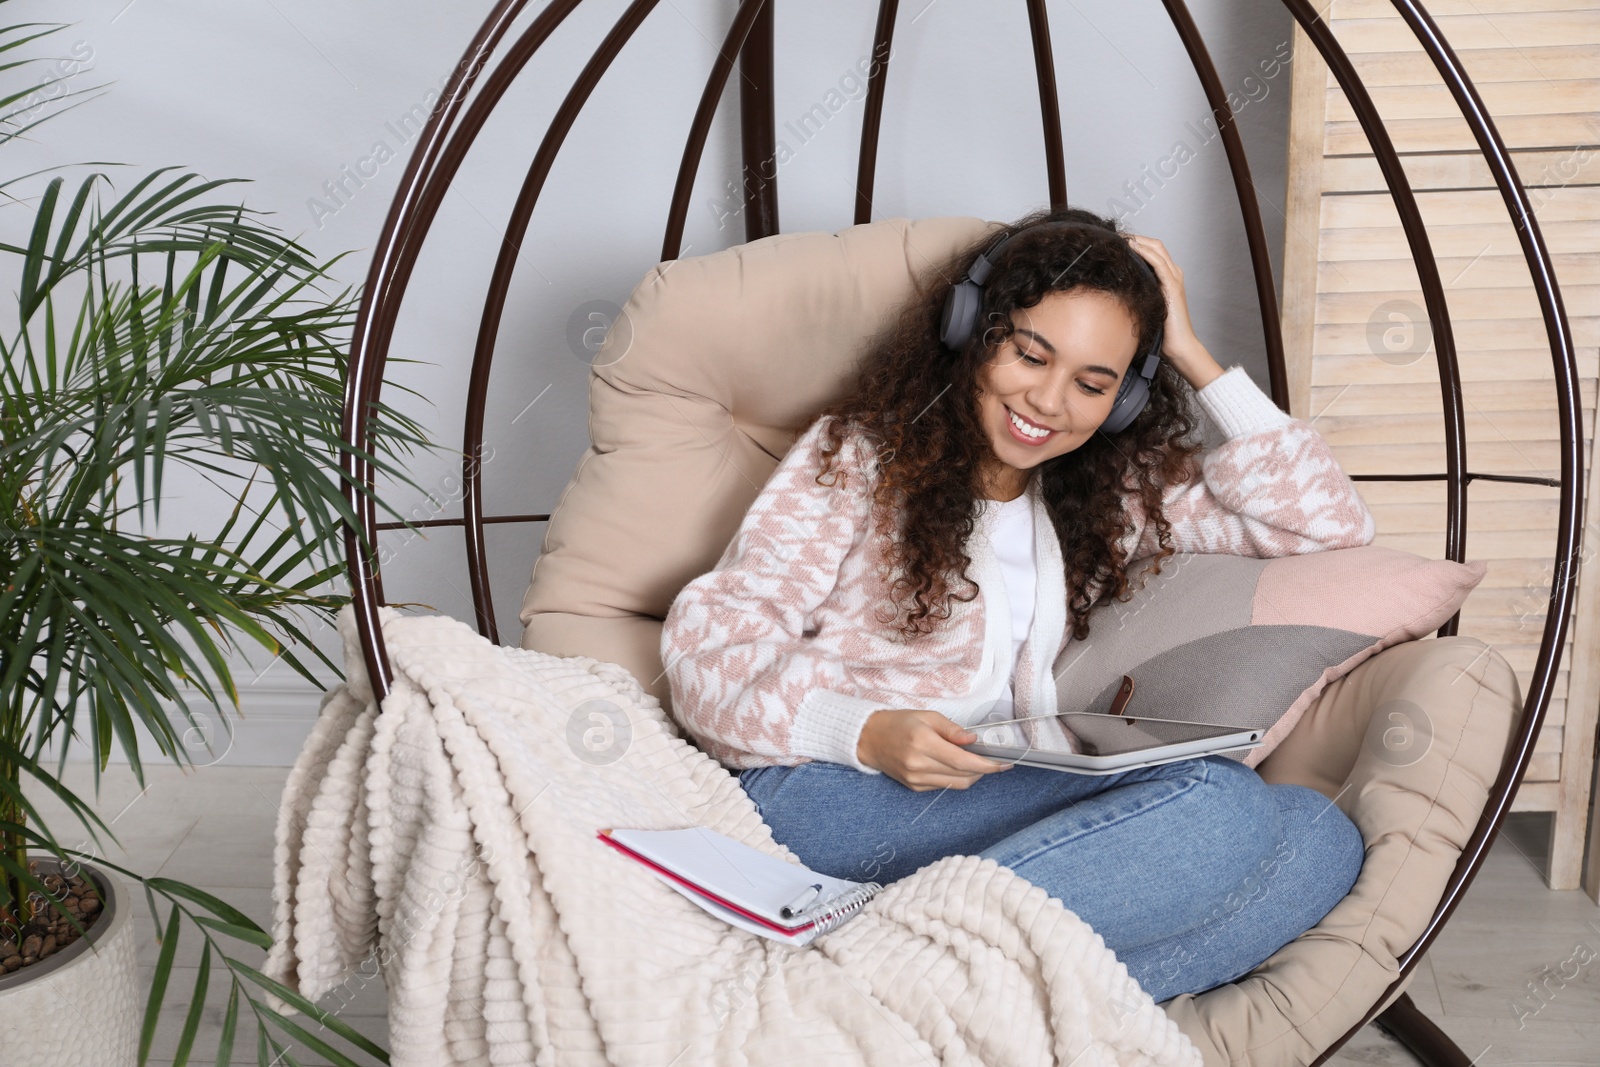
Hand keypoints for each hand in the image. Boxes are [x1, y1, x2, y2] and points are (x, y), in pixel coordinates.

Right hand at [856, 708, 1013, 791]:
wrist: (869, 739)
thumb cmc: (898, 723)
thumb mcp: (927, 716)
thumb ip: (952, 729)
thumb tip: (974, 740)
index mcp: (923, 743)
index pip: (963, 761)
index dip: (987, 764)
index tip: (1004, 763)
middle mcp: (919, 765)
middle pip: (963, 775)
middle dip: (983, 769)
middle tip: (993, 759)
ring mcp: (916, 779)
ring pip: (956, 784)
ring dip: (971, 775)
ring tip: (974, 761)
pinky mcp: (915, 787)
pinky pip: (944, 786)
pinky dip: (955, 777)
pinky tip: (954, 765)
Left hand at [1124, 233, 1223, 390]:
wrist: (1178, 345)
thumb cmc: (1161, 330)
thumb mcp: (1145, 305)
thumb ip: (1137, 292)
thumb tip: (1114, 287)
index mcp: (1168, 276)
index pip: (1152, 249)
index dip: (1135, 242)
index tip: (1116, 242)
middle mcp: (1173, 273)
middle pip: (1154, 244)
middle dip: (1134, 237)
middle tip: (1114, 237)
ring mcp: (1174, 278)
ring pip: (1156, 249)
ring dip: (1137, 241)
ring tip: (1119, 239)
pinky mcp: (1172, 286)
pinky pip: (1158, 263)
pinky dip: (1145, 252)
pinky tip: (1132, 248)